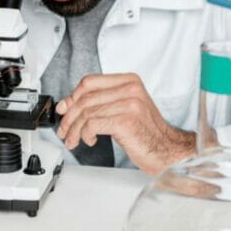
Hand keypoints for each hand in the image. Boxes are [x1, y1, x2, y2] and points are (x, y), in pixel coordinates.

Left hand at [55, 73, 194, 174]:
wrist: (167, 150)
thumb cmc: (145, 132)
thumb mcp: (122, 110)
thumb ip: (99, 103)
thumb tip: (67, 104)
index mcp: (129, 81)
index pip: (89, 82)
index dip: (72, 96)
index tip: (64, 110)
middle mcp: (130, 88)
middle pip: (85, 99)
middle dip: (69, 118)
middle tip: (64, 131)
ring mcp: (130, 103)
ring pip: (87, 113)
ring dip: (75, 130)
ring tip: (74, 140)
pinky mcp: (126, 120)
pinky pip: (93, 124)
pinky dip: (85, 134)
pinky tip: (91, 140)